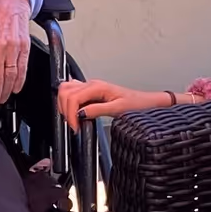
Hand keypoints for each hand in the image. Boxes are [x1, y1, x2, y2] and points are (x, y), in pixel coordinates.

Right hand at [58, 78, 177, 131]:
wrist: (146, 102)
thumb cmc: (136, 104)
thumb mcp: (118, 110)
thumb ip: (97, 110)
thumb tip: (80, 113)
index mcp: (97, 87)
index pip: (73, 97)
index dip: (70, 114)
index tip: (75, 127)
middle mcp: (92, 84)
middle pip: (65, 90)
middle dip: (64, 109)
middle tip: (73, 125)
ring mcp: (90, 87)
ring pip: (66, 89)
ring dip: (64, 105)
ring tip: (72, 120)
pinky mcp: (91, 91)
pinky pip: (72, 92)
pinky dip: (68, 102)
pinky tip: (75, 113)